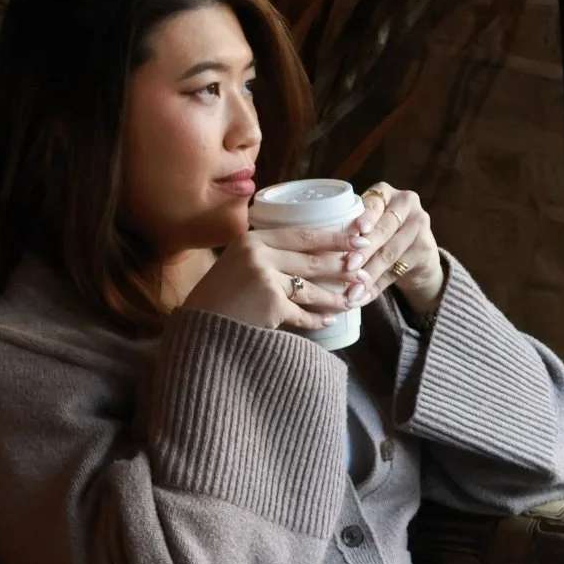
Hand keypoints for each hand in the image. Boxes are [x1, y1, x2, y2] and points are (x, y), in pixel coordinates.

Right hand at [181, 217, 366, 331]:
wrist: (198, 330)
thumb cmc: (218, 300)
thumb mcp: (236, 265)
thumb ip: (264, 255)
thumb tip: (308, 255)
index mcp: (251, 240)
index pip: (302, 233)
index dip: (334, 236)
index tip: (357, 237)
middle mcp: (258, 254)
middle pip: (312, 257)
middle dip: (343, 263)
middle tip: (364, 268)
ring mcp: (264, 278)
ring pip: (312, 287)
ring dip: (337, 294)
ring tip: (354, 297)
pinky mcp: (270, 304)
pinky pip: (304, 312)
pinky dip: (318, 318)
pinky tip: (331, 319)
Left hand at [345, 182, 444, 314]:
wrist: (417, 253)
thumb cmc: (380, 236)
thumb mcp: (368, 225)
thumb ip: (353, 232)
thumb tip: (325, 253)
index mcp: (386, 193)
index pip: (374, 203)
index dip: (366, 216)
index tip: (359, 229)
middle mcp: (406, 204)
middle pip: (384, 229)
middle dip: (365, 250)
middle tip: (348, 266)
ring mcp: (420, 226)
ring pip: (390, 253)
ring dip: (370, 274)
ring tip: (352, 290)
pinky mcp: (426, 249)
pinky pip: (396, 271)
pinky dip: (377, 287)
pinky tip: (363, 297)